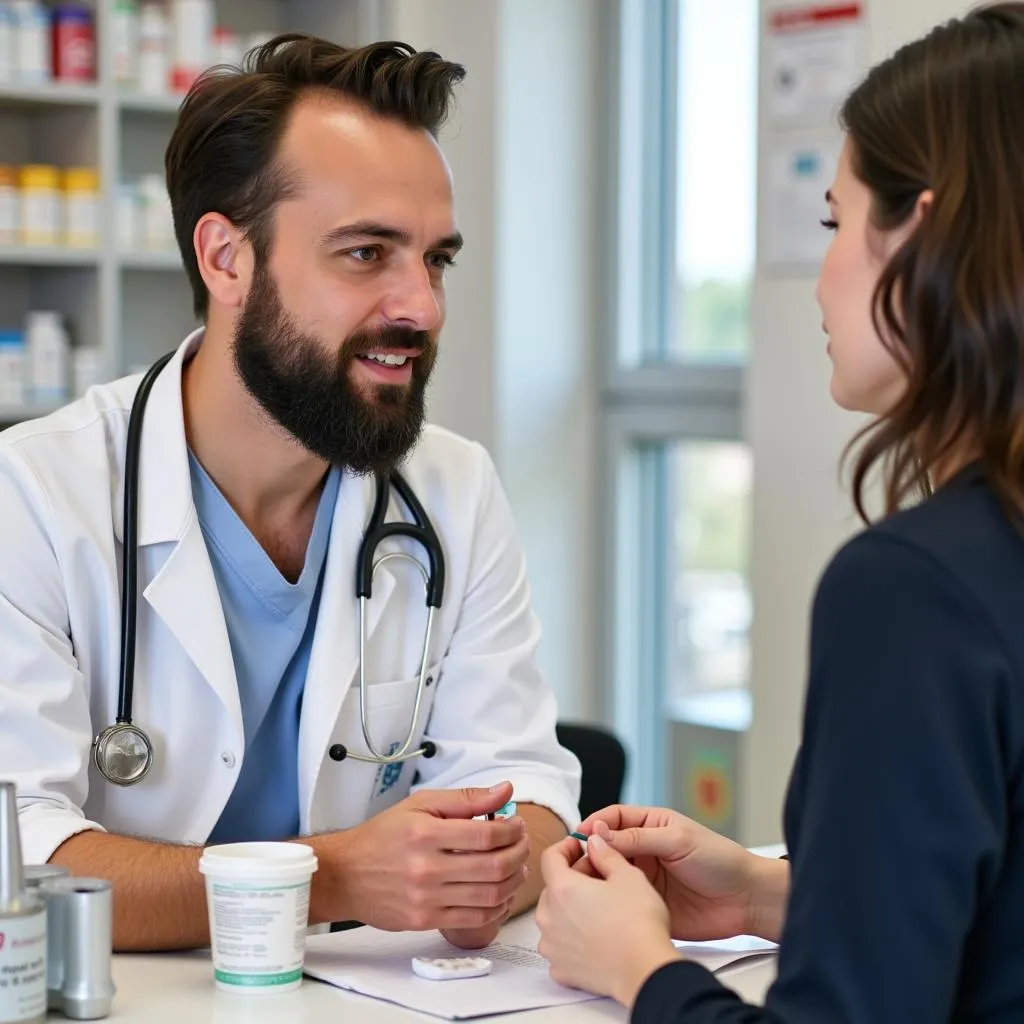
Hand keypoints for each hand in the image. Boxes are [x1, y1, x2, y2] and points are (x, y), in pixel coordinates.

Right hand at [314, 782, 528, 934]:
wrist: (346, 874)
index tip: (516, 825)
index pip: (485, 835)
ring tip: (518, 867)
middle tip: (523, 844)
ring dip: (514, 880)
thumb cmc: (383, 836)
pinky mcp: (425, 920)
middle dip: (519, 854)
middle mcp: (427, 867)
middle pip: (493, 866)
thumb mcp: (419, 804)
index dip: (511, 830)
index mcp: (426, 833)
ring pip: (489, 894)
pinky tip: (502, 893)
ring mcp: (426, 897)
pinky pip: (474, 918)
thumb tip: (504, 790)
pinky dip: (497, 906)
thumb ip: (465, 798)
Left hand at [536, 834, 678, 1006]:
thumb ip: (605, 853)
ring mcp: (552, 946)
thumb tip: (593, 841)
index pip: (550, 857)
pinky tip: (593, 937)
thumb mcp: (628, 875)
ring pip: (553, 917)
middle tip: (596, 878)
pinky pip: (558, 946)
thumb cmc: (638, 923)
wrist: (644, 972)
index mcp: (562, 889)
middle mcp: (548, 917)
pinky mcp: (560, 970)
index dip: (566, 847)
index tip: (580, 847)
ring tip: (596, 910)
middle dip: (570, 878)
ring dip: (568, 909)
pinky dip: (570, 939)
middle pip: (551, 888)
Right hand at [575, 805, 783, 941]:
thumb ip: (639, 837)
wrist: (745, 900)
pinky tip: (598, 904)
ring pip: (609, 874)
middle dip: (589, 853)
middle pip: (606, 847)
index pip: (613, 819)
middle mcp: (644, 850)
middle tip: (575, 865)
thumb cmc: (719, 860)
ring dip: (595, 877)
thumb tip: (600, 832)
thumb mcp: (677, 840)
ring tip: (583, 886)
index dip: (594, 826)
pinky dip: (607, 901)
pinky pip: (621, 900)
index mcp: (651, 826)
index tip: (578, 837)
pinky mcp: (647, 904)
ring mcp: (644, 878)